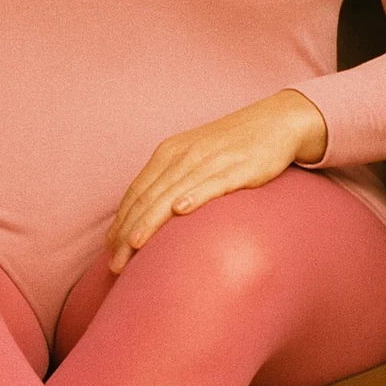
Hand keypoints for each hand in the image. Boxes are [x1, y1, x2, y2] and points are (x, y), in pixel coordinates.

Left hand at [104, 90, 327, 273]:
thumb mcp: (193, 158)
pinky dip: (194, 196)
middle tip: (115, 263)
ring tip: (133, 245)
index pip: (136, 192)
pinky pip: (212, 184)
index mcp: (168, 153)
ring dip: (150, 221)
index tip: (109, 250)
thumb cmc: (231, 146)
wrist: (275, 122)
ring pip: (172, 195)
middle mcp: (183, 155)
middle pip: (148, 197)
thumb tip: (148, 217)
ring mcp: (209, 161)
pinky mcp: (237, 168)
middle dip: (128, 231)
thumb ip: (171, 181)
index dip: (120, 221)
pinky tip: (181, 211)